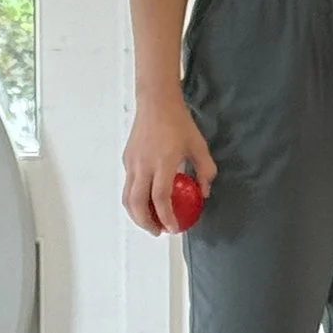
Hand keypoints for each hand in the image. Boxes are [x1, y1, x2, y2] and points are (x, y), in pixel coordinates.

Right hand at [122, 90, 215, 239]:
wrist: (156, 102)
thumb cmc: (178, 122)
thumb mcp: (199, 146)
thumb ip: (205, 171)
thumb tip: (204, 192)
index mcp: (162, 163)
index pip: (160, 198)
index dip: (166, 217)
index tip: (173, 228)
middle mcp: (144, 165)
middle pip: (138, 204)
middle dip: (147, 223)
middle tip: (158, 231)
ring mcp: (132, 163)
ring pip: (128, 198)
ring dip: (137, 214)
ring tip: (150, 221)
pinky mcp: (127, 160)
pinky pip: (128, 185)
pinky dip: (134, 199)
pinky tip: (146, 200)